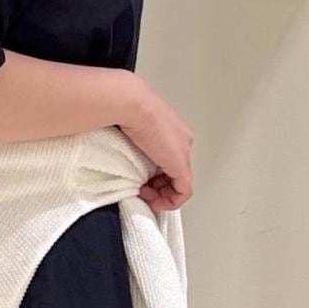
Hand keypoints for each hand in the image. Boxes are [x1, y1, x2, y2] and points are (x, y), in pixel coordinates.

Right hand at [118, 77, 193, 211]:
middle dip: (158, 188)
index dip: (154, 177)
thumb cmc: (126, 110)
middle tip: (141, 190)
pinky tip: (157, 203)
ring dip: (162, 195)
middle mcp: (182, 142)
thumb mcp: (131, 129)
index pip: (168, 161)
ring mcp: (183, 153)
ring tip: (145, 195)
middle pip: (175, 173)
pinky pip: (184, 191)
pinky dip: (171, 202)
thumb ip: (135, 144)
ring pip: (179, 184)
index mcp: (171, 132)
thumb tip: (124, 155)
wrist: (132, 105)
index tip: (139, 181)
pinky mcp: (180, 164)